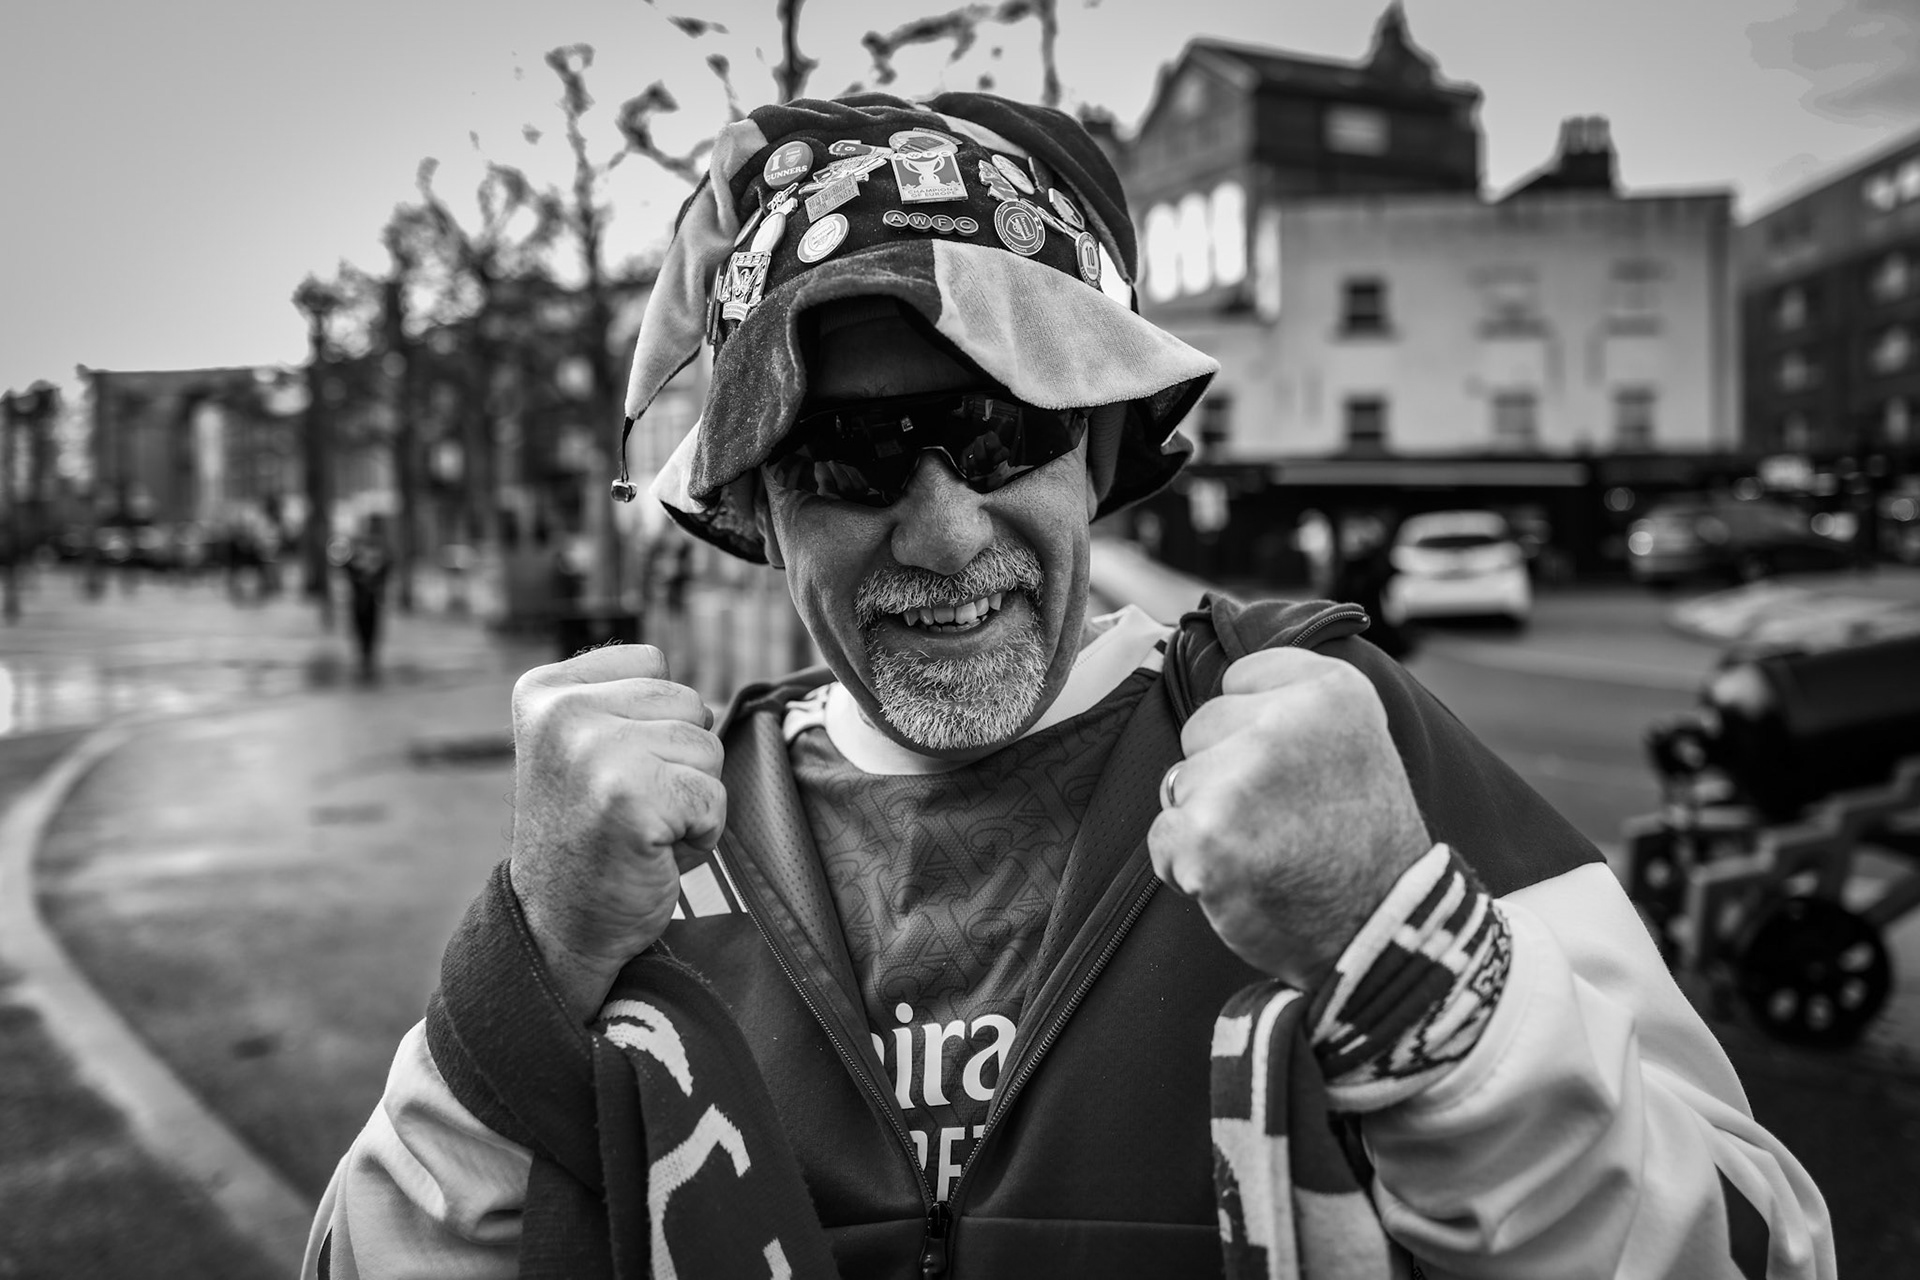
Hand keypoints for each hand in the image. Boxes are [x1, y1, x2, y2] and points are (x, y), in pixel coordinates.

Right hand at [507, 645, 725, 1021]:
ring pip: (708, 747)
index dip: (653, 722)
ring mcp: (594, 750)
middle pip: (689, 702)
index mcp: (546, 689)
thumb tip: (705, 697)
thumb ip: (625, 701)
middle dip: (680, 760)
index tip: (609, 771)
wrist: (559, 925)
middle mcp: (562, 710)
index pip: (652, 662)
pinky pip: (714, 797)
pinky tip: (653, 850)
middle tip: (630, 806)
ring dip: (691, 796)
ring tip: (641, 826)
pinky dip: (701, 833)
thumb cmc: (589, 835)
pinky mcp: (631, 796)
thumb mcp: (586, 746)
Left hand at [1148, 647, 1429, 989]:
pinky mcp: (1209, 834)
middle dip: (1225, 774)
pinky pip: (1163, 837)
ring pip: (1179, 782)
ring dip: (1207, 821)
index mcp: (1330, 689)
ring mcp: (1246, 776)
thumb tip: (1218, 684)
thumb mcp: (1353, 741)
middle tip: (1283, 819)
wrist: (1382, 934)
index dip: (1253, 732)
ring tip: (1266, 851)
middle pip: (1201, 728)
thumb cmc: (1360, 843)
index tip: (1298, 772)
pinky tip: (1237, 879)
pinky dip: (1185, 866)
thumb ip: (1293, 704)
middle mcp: (1288, 721)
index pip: (1238, 680)